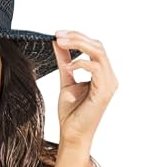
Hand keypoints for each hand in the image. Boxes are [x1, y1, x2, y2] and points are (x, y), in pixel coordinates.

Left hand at [52, 30, 117, 146]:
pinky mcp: (104, 91)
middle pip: (97, 45)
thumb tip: (58, 43)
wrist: (72, 133)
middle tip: (58, 35)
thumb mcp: (66, 80)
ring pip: (98, 52)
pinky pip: (96, 68)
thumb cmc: (71, 111)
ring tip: (60, 43)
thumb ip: (64, 61)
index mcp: (101, 73)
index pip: (93, 47)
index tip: (58, 34)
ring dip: (78, 45)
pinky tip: (68, 68)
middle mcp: (108, 76)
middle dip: (76, 37)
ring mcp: (108, 83)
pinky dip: (80, 64)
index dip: (77, 37)